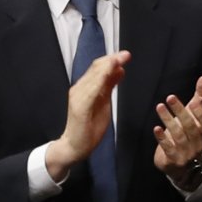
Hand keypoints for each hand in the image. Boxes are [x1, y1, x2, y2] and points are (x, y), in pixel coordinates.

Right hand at [45, 46, 124, 180]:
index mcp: (85, 87)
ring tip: (119, 60)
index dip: (111, 60)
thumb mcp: (103, 102)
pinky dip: (98, 82)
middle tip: (126, 55)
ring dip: (106, 67)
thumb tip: (120, 69)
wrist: (75, 146)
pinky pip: (89, 93)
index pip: (98, 68)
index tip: (125, 55)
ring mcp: (77, 98)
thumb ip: (109, 86)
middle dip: (112, 60)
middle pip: (95, 69)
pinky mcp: (79, 108)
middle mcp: (79, 89)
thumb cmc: (89, 126)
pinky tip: (107, 76)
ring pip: (92, 78)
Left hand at [154, 76, 201, 177]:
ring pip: (178, 136)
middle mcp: (198, 145)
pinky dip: (162, 139)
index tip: (192, 102)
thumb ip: (200, 98)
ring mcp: (186, 154)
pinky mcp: (173, 160)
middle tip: (169, 97)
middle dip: (180, 111)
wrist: (178, 164)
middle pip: (190, 127)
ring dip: (168, 120)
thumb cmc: (186, 133)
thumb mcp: (193, 116)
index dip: (201, 114)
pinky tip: (156, 128)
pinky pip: (168, 149)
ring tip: (159, 107)